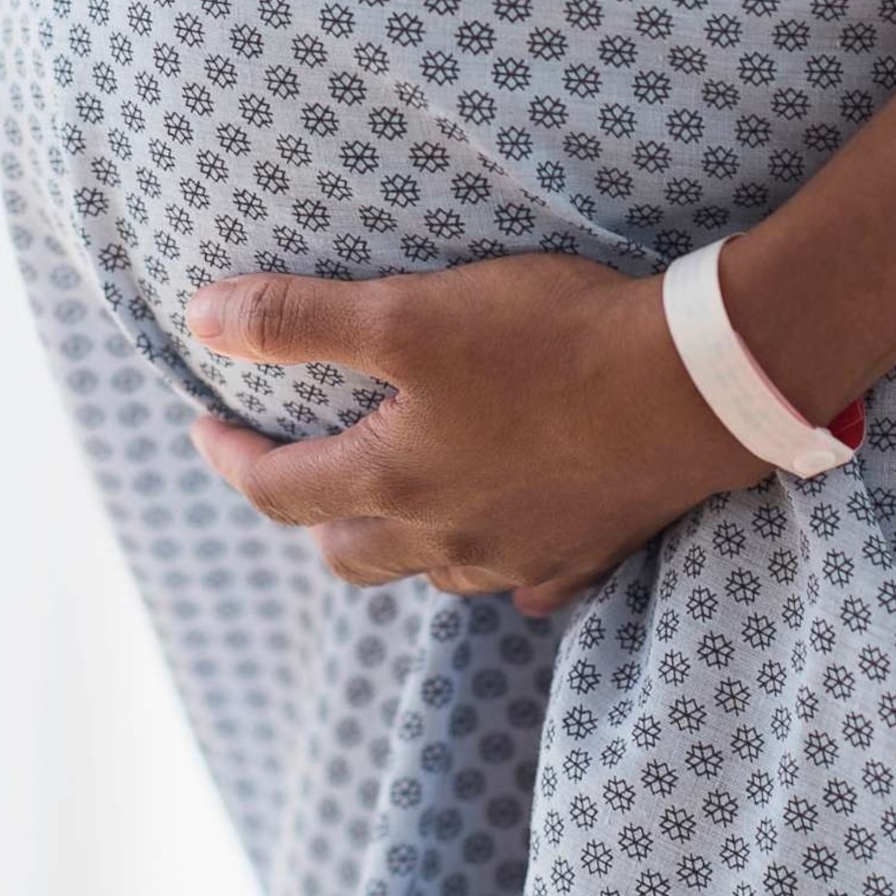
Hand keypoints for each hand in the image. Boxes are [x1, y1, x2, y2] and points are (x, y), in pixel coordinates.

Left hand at [183, 252, 773, 618]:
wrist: (696, 387)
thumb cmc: (547, 341)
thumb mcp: (405, 314)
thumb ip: (297, 321)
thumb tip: (199, 321)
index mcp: (392, 485)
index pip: (277, 491)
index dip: (230, 459)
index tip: (204, 426)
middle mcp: (448, 539)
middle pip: (349, 552)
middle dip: (310, 512)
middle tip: (300, 466)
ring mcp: (522, 555)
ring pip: (435, 570)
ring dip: (402, 539)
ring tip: (399, 491)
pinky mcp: (590, 550)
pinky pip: (528, 580)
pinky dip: (500, 559)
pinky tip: (507, 534)